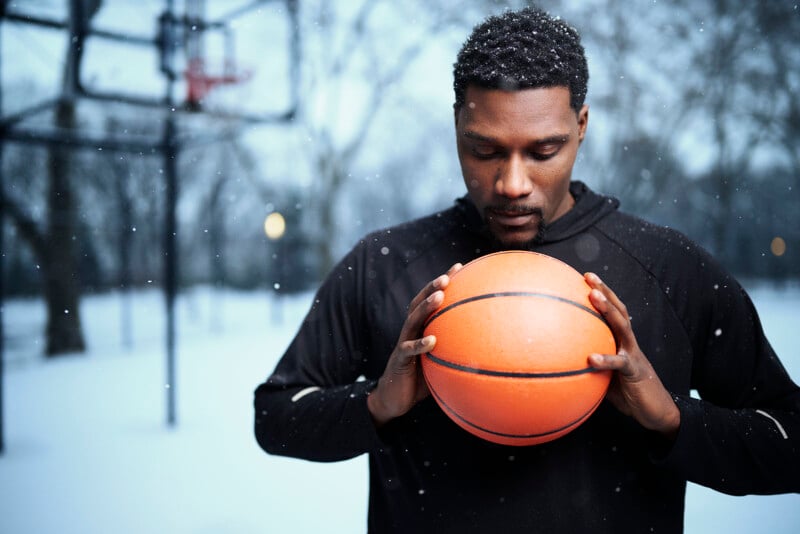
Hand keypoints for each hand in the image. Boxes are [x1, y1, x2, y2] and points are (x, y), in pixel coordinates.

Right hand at [367, 263, 462, 426]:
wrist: (394, 399)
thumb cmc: (420, 379)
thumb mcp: (439, 363)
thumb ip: (455, 352)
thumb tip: (489, 349)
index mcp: (420, 328)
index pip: (430, 300)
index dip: (442, 283)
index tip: (459, 266)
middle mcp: (410, 331)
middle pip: (419, 303)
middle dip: (432, 288)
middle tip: (447, 277)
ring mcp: (403, 344)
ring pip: (412, 320)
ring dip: (425, 307)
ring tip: (439, 297)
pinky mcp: (399, 361)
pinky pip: (409, 350)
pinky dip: (420, 344)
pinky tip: (432, 341)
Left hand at [584, 272, 680, 438]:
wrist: (657, 413)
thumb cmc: (628, 394)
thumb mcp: (605, 377)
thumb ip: (588, 367)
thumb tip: (560, 364)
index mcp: (621, 342)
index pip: (612, 313)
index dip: (602, 295)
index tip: (585, 278)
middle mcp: (629, 343)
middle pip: (618, 311)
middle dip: (604, 291)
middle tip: (588, 276)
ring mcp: (634, 355)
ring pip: (622, 327)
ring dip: (609, 310)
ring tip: (594, 297)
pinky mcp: (635, 372)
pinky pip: (619, 363)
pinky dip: (606, 359)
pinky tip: (591, 357)